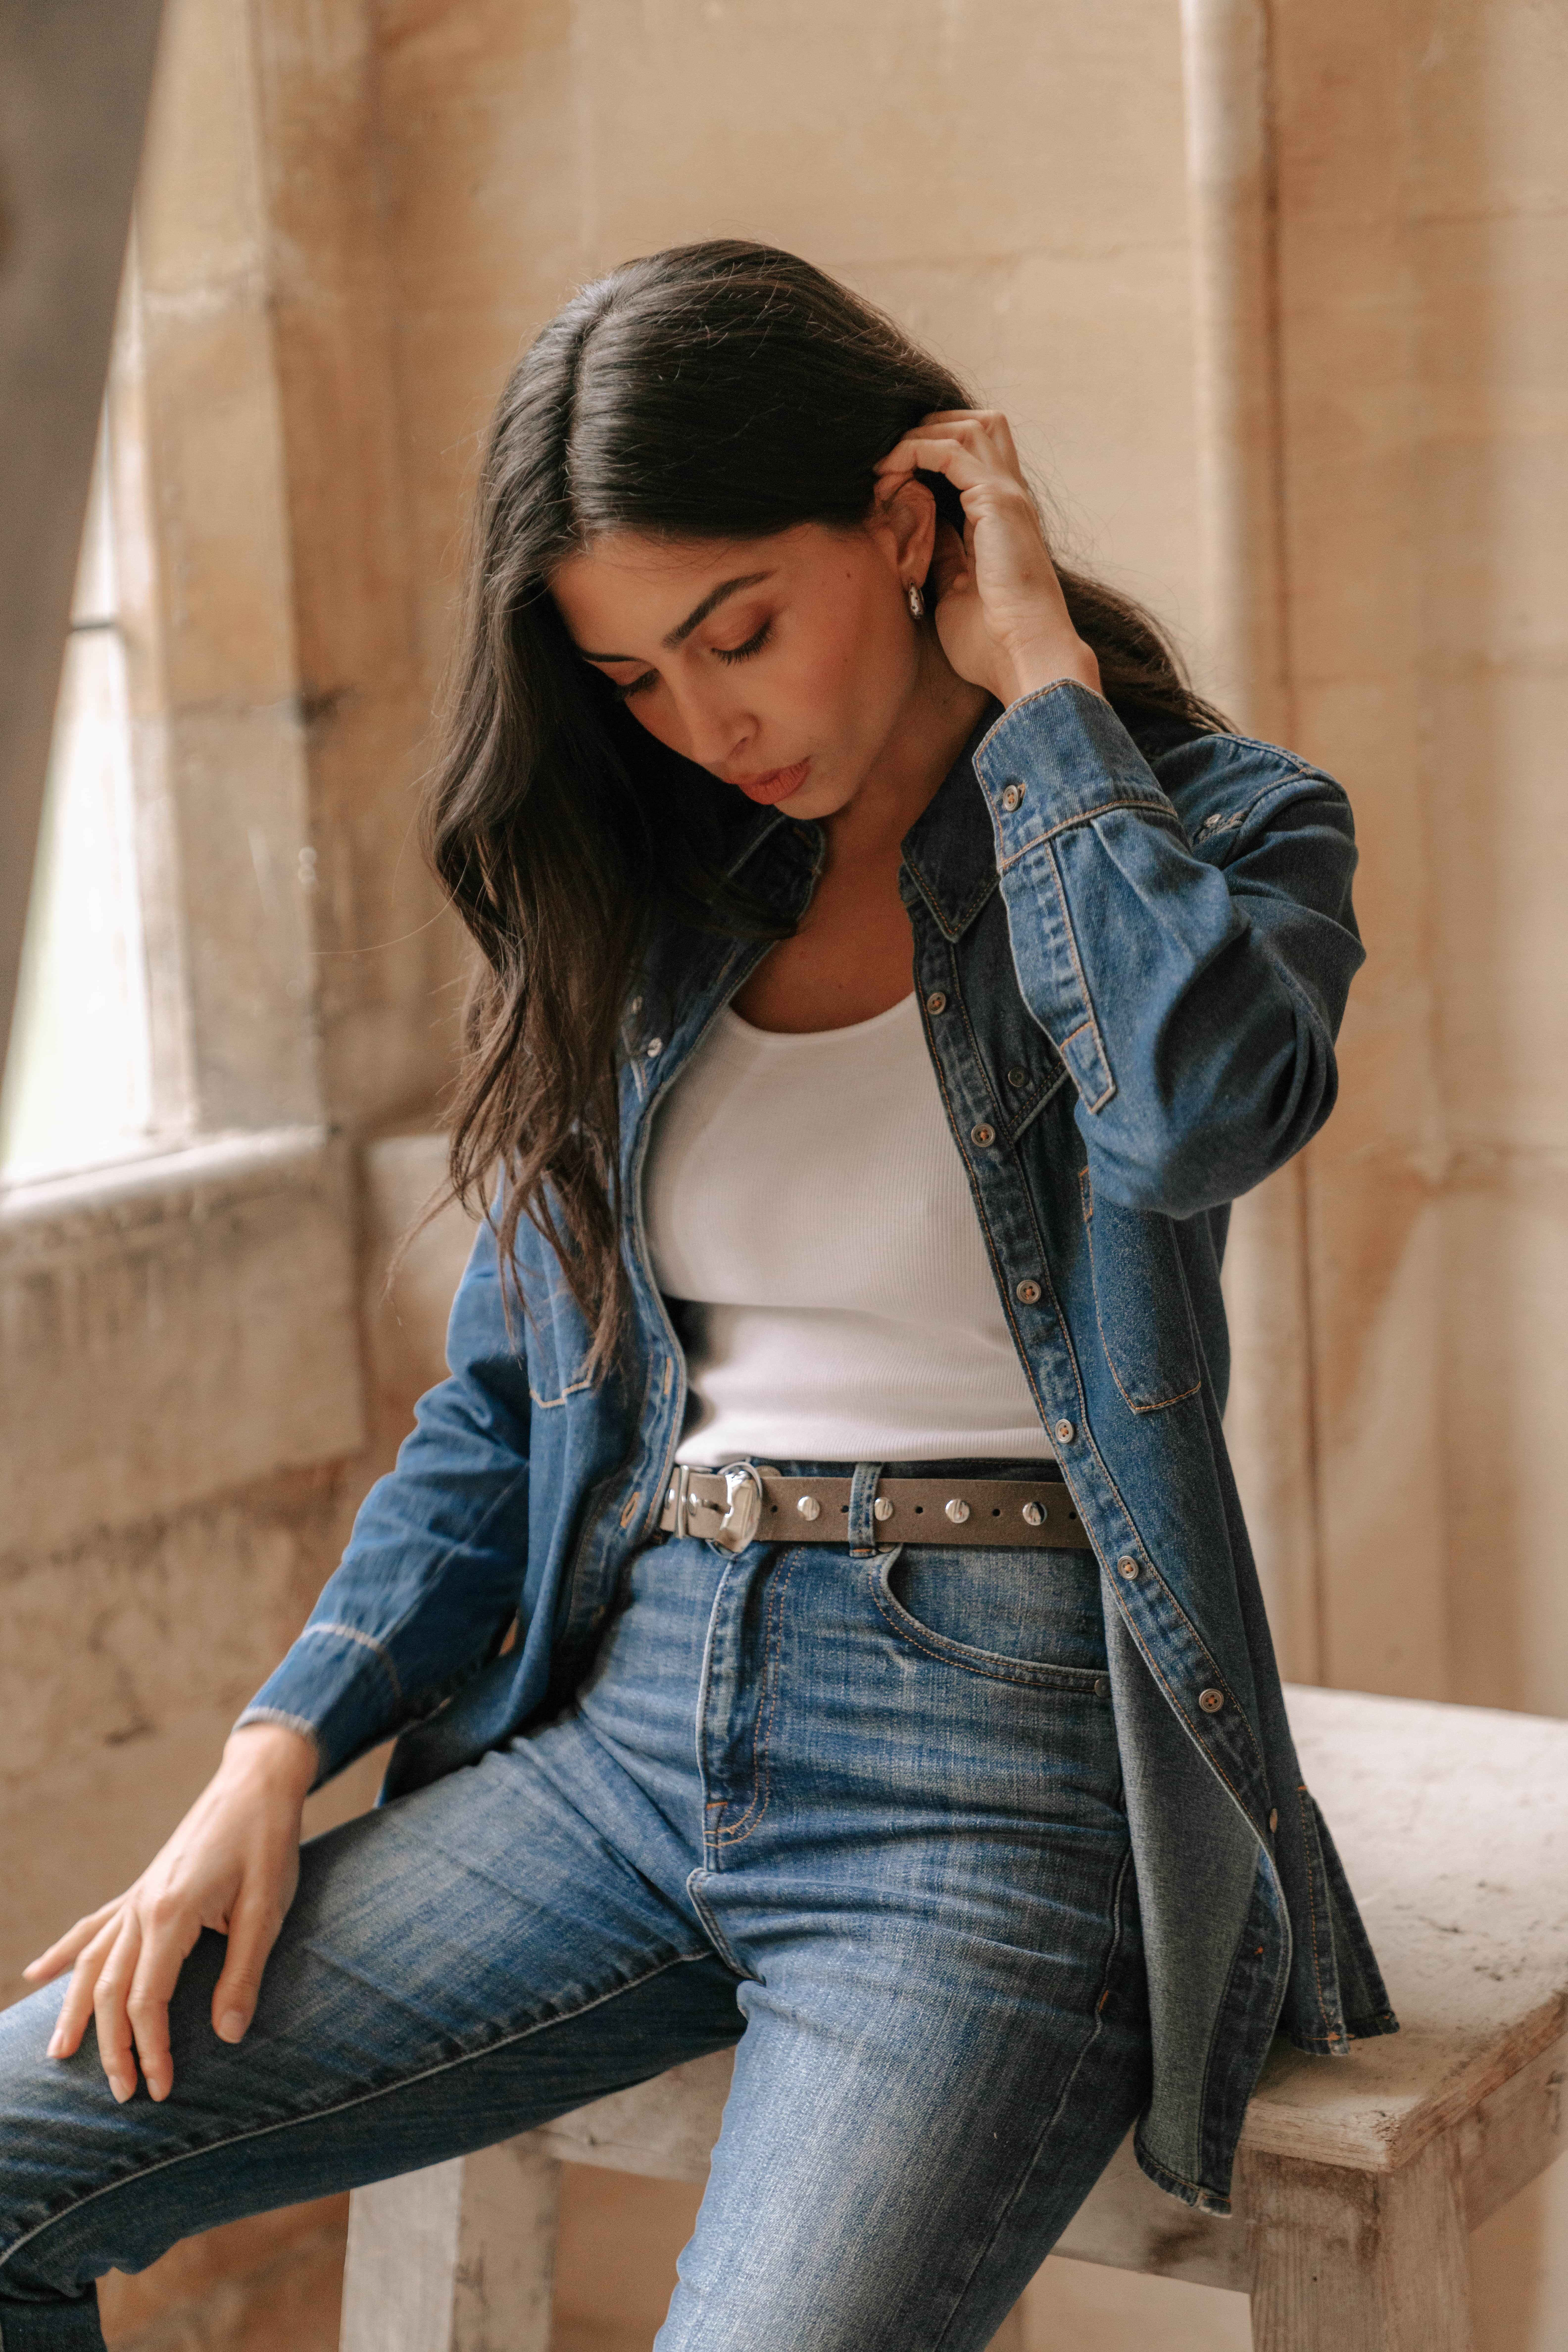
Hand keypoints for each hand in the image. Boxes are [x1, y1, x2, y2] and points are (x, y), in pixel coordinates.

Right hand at [23, 1722, 316, 2102]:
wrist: (257, 1783)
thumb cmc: (267, 1843)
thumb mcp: (268, 1910)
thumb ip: (244, 1974)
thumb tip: (227, 2036)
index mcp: (171, 1915)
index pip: (146, 2001)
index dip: (151, 2050)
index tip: (162, 2090)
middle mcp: (142, 1906)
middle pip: (112, 1990)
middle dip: (113, 2047)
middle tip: (122, 2094)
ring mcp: (137, 1896)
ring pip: (90, 1962)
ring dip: (76, 2010)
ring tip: (59, 2054)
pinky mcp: (142, 1888)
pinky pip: (92, 1927)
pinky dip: (63, 1952)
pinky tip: (36, 1973)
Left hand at [874, 410, 1100, 707]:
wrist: (1026, 660)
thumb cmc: (992, 643)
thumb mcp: (954, 590)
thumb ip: (944, 553)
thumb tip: (924, 529)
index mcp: (1003, 519)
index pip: (972, 458)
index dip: (930, 454)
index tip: (889, 479)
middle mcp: (1011, 499)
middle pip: (976, 426)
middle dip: (926, 431)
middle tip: (886, 461)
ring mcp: (1008, 496)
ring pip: (966, 427)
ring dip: (917, 438)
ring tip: (883, 466)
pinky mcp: (998, 501)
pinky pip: (951, 451)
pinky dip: (915, 451)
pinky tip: (889, 472)